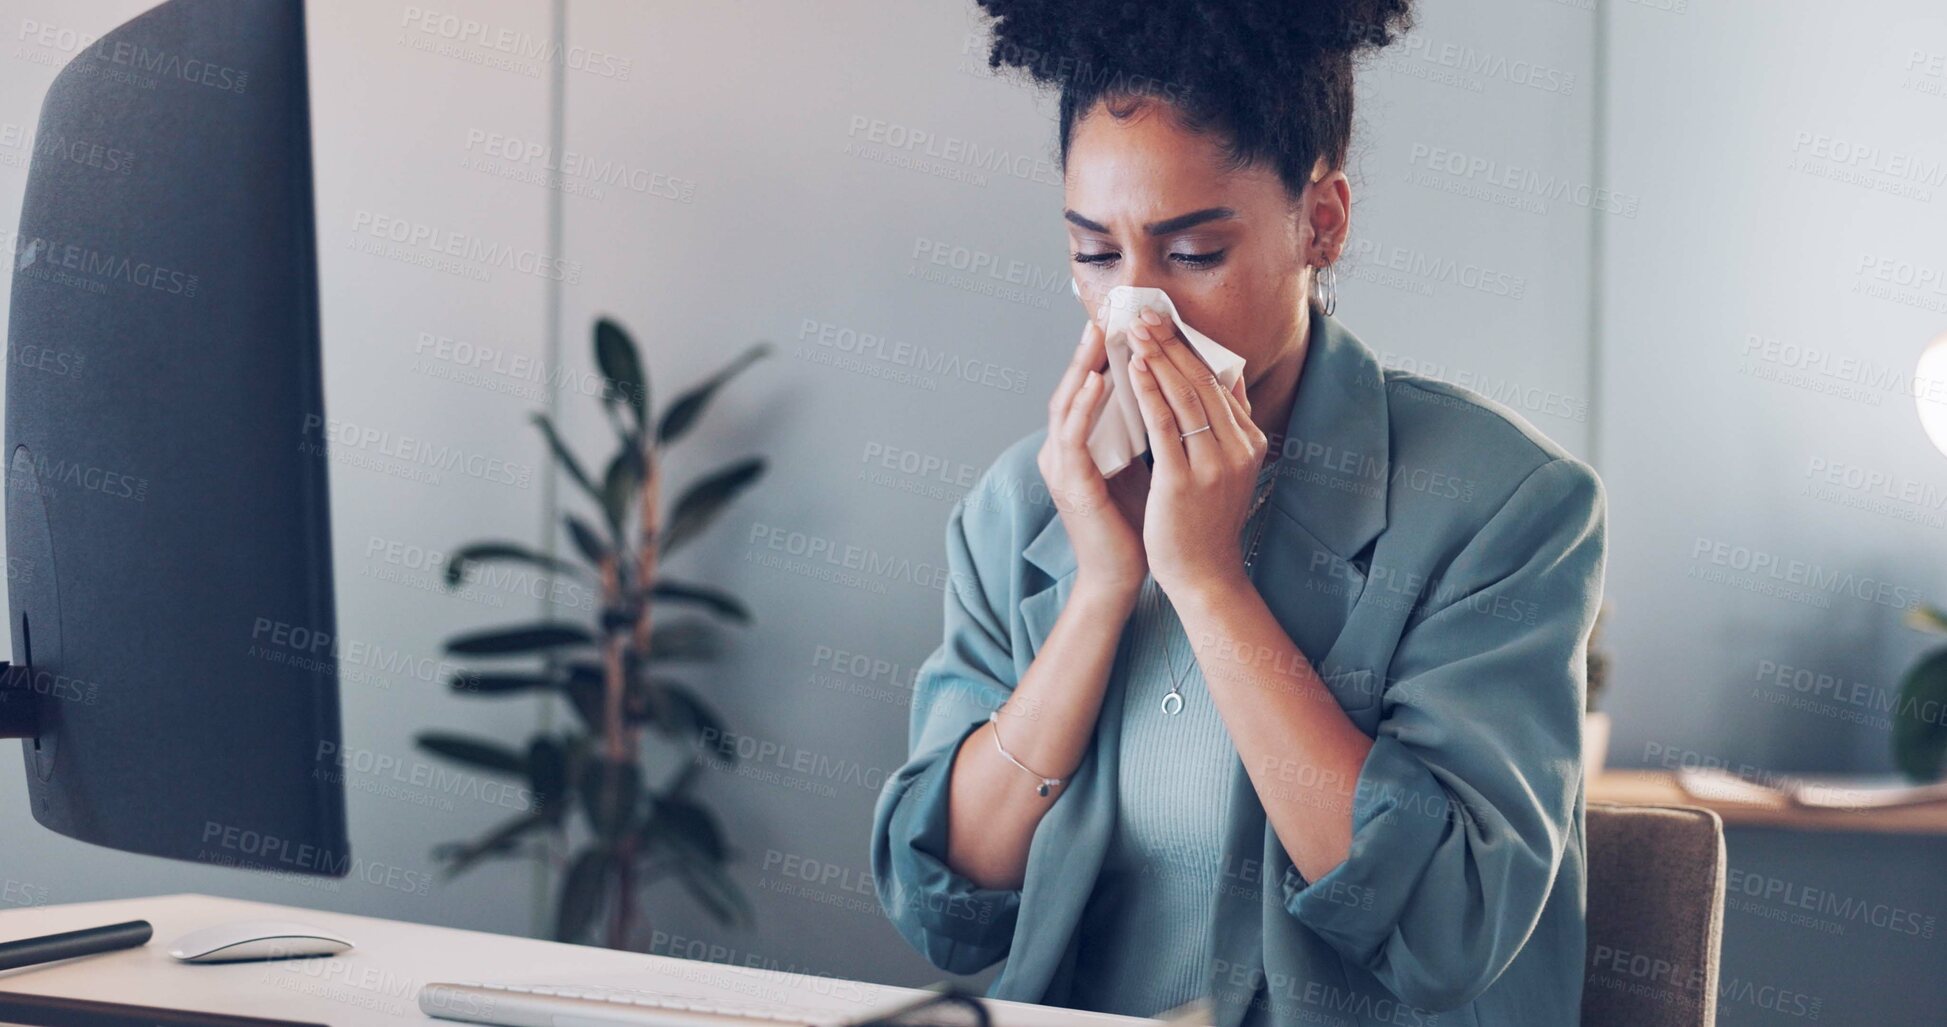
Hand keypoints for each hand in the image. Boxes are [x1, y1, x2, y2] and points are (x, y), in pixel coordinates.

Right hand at [1038, 317, 1148, 599]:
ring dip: (1083, 366)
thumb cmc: (1135, 523)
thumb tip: (1178, 391)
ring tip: (1098, 331)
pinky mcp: (1070, 484)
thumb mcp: (1144, 463)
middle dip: (1090, 347)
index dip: (1104, 351)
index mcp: (1081, 444)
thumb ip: (1150, 429)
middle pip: (1074, 386)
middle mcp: (1063, 450)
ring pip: (1067, 404)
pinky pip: (1073, 436)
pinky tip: (1099, 380)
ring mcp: (1062, 466)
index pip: (1090, 387)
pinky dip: (1084, 405)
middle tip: (1107, 310)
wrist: (1123, 576)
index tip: (1124, 317)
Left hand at [1124, 306, 1267, 598]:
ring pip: (1185, 396)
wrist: (1204, 576)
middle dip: (1173, 342)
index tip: (1168, 320)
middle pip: (1203, 381)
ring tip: (1137, 329)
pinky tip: (1134, 368)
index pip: (1220, 382)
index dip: (1192, 348)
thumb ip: (1228, 427)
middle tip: (1146, 313)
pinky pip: (1165, 425)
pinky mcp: (1184, 480)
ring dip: (1159, 357)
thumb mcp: (1229, 469)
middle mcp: (1237, 448)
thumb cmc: (1207, 523)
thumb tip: (1227, 380)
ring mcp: (1214, 464)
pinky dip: (1149, 392)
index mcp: (1249, 442)